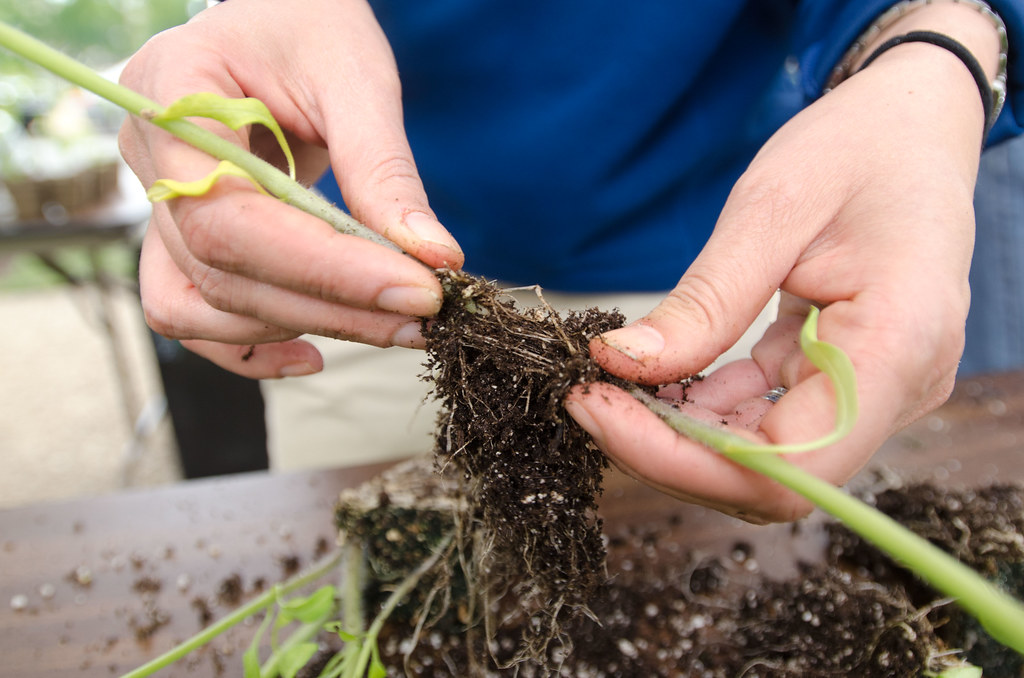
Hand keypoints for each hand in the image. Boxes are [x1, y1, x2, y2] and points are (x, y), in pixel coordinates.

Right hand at [119, 0, 462, 377]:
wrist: (281, 17)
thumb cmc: (312, 24)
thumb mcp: (356, 77)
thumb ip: (385, 170)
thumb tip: (434, 259)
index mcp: (174, 95)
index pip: (232, 214)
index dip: (324, 268)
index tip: (414, 288)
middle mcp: (148, 159)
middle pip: (220, 269)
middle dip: (330, 306)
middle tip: (422, 316)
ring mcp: (158, 203)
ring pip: (198, 305)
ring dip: (298, 326)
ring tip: (385, 323)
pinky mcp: (184, 238)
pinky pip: (194, 314)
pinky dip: (251, 346)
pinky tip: (316, 351)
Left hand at [566, 21, 993, 522]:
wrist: (915, 126)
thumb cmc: (859, 148)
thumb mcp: (771, 210)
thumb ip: (705, 301)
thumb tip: (622, 364)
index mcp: (896, 347)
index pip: (782, 467)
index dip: (682, 460)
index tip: (599, 409)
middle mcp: (896, 388)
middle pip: (769, 478)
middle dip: (666, 449)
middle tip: (588, 395)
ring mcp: (874, 391)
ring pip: (762, 458)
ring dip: (679, 433)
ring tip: (610, 385)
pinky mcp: (846, 378)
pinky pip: (767, 418)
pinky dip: (705, 408)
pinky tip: (657, 376)